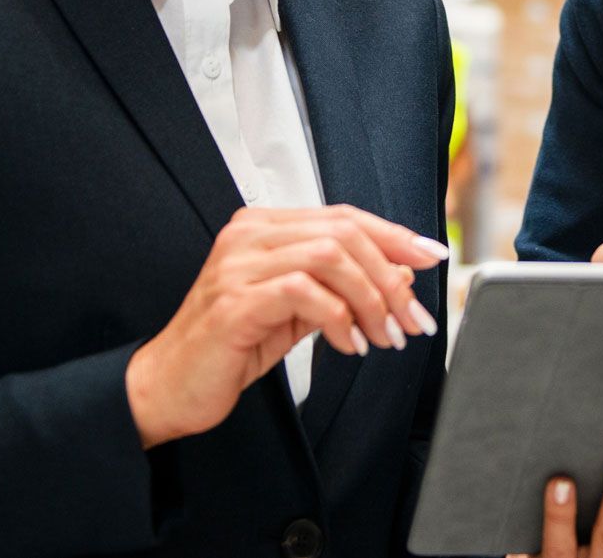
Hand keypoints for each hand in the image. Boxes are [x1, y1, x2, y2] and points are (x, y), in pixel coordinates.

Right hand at [125, 204, 448, 447]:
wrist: (169, 386)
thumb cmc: (229, 347)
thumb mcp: (296, 312)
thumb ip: (339, 288)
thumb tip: (399, 276)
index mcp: (264, 228)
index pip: (343, 216)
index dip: (394, 235)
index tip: (432, 258)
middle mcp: (249, 235)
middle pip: (344, 232)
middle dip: (390, 276)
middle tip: (411, 318)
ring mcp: (238, 264)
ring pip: (330, 256)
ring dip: (370, 299)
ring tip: (383, 336)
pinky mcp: (234, 301)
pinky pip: (305, 293)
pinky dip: (339, 318)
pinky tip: (349, 344)